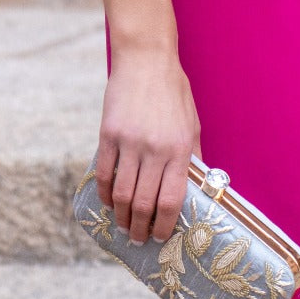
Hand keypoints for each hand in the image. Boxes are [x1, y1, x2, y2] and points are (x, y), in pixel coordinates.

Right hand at [95, 43, 201, 243]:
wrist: (146, 59)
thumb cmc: (173, 92)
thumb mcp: (191, 124)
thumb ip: (191, 157)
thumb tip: (195, 189)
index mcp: (179, 149)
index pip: (171, 201)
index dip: (164, 226)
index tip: (161, 238)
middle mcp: (155, 149)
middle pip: (144, 203)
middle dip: (141, 228)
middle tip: (139, 239)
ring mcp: (129, 142)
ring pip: (122, 194)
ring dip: (122, 216)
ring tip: (124, 226)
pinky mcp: (108, 134)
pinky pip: (104, 173)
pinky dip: (105, 194)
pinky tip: (109, 202)